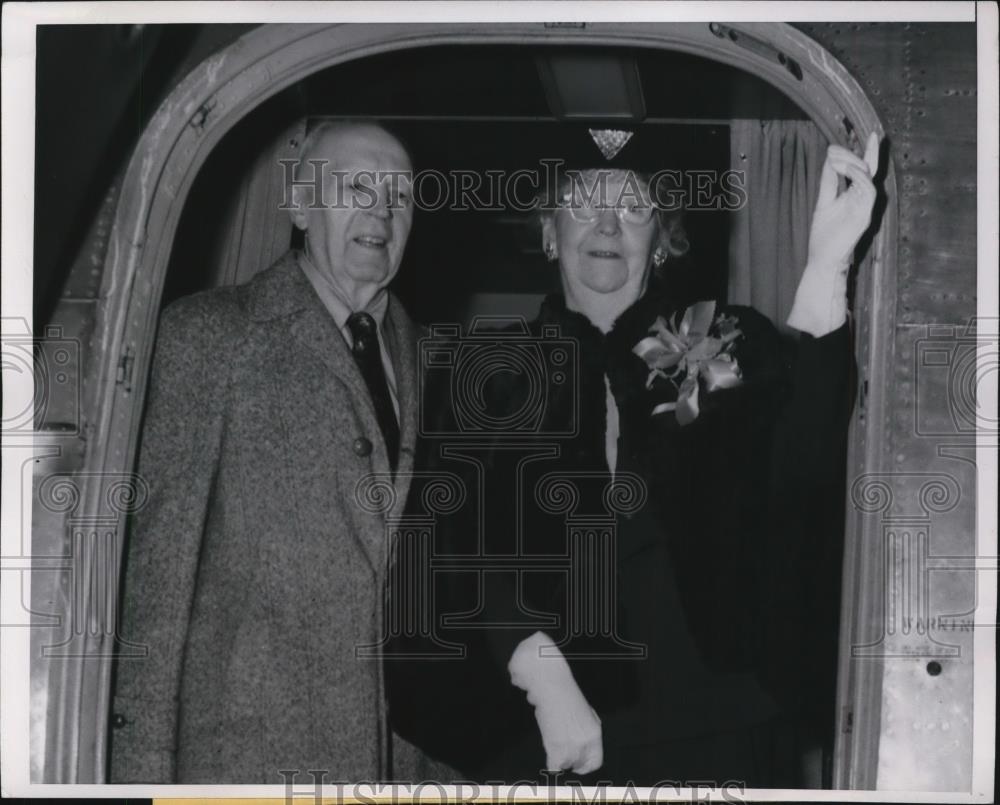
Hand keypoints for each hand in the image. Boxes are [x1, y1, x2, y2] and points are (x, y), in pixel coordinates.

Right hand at [508, 631, 602, 773]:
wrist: (550, 683)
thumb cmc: (562, 692)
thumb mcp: (582, 711)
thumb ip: (583, 730)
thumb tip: (579, 742)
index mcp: (595, 732)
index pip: (596, 762)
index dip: (585, 765)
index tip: (578, 765)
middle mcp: (586, 742)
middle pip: (579, 765)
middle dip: (570, 761)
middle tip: (562, 752)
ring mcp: (572, 747)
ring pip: (565, 765)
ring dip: (558, 757)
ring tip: (553, 741)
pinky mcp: (557, 748)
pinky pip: (554, 767)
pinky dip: (550, 761)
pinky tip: (548, 747)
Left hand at [807, 131, 879, 270]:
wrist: (824, 259)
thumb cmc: (825, 235)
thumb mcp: (824, 202)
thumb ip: (829, 182)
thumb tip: (830, 159)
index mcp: (856, 194)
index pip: (866, 169)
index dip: (869, 151)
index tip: (867, 134)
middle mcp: (864, 198)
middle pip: (870, 168)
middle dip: (860, 152)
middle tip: (835, 150)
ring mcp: (866, 206)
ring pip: (868, 176)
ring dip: (852, 163)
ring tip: (835, 159)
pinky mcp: (865, 215)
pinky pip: (867, 189)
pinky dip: (856, 176)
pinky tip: (842, 169)